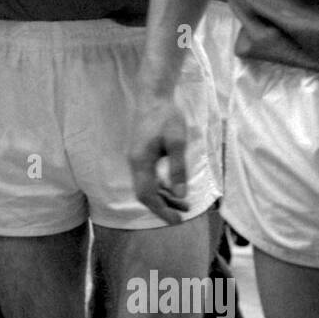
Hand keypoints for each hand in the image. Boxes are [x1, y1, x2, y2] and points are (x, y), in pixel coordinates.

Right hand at [128, 93, 192, 223]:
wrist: (153, 97)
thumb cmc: (166, 117)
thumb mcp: (177, 142)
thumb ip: (177, 169)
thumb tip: (181, 195)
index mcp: (141, 162)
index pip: (147, 195)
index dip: (161, 210)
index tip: (176, 220)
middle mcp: (134, 163)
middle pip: (144, 194)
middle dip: (162, 207)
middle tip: (182, 216)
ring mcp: (136, 159)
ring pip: (146, 186)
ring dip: (163, 197)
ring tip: (184, 205)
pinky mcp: (140, 155)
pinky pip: (148, 178)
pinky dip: (160, 187)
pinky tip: (173, 189)